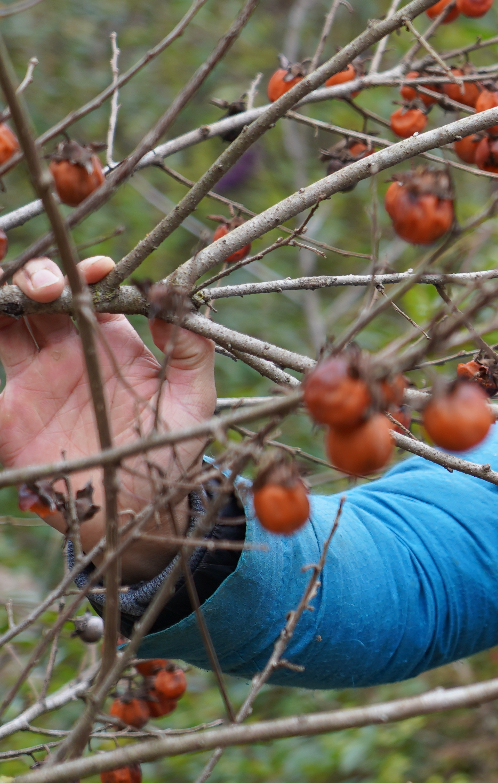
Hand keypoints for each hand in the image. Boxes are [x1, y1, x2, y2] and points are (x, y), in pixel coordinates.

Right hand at [1, 255, 216, 580]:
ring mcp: (30, 377)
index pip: (89, 290)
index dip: (88, 273)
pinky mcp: (6, 412)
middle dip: (37, 276)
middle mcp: (64, 350)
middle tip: (48, 287)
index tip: (99, 272)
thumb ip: (193, 351)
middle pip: (36, 295)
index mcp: (107, 340)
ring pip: (0, 319)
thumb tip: (177, 302)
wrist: (133, 509)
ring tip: (1, 284)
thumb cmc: (169, 452)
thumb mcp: (192, 401)